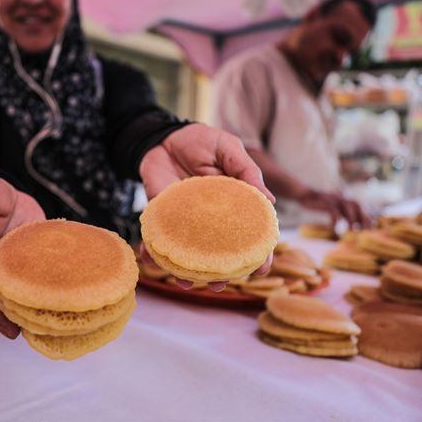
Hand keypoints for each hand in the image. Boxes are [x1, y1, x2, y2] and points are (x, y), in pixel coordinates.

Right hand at [0, 172, 44, 336]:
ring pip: (15, 296)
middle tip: (21, 332)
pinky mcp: (30, 266)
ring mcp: (9, 270)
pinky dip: (44, 294)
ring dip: (26, 311)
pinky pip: (36, 282)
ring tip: (42, 326)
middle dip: (5, 319)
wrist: (3, 187)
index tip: (1, 320)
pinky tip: (59, 304)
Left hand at [138, 124, 275, 287]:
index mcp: (233, 205)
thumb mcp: (227, 148)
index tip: (260, 270)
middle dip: (221, 273)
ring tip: (186, 283)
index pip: (250, 234)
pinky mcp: (160, 217)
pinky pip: (156, 239)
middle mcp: (211, 219)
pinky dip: (152, 252)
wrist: (163, 136)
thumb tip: (269, 201)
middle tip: (219, 285)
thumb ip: (247, 171)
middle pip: (220, 252)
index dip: (258, 254)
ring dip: (186, 271)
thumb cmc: (201, 141)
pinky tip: (151, 261)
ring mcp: (185, 221)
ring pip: (189, 253)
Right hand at [297, 188, 369, 228]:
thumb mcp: (333, 206)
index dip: (366, 216)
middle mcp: (342, 197)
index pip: (360, 206)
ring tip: (353, 231)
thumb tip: (353, 223)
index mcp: (345, 197)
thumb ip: (343, 212)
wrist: (304, 194)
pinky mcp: (326, 202)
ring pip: (348, 208)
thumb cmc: (318, 203)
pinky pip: (334, 213)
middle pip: (358, 205)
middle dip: (363, 217)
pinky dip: (336, 221)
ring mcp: (334, 199)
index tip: (370, 227)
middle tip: (365, 230)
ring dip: (352, 220)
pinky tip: (333, 228)